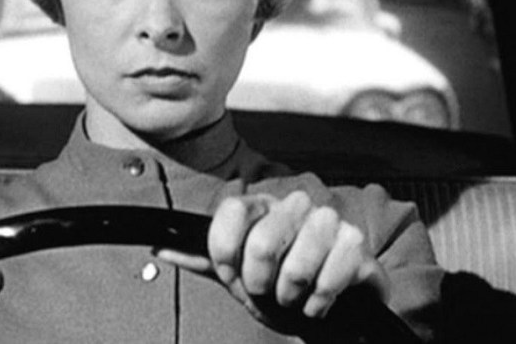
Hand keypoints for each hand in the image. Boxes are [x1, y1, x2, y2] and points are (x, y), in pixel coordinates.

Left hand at [157, 191, 388, 330]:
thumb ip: (201, 259)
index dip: (226, 257)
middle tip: (269, 293)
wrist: (328, 310)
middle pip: (261, 245)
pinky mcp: (357, 246)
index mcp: (261, 206)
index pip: (229, 213)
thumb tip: (159, 247)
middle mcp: (294, 205)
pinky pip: (331, 278)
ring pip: (297, 266)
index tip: (233, 276)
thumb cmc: (281, 287)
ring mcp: (329, 221)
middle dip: (260, 286)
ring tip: (296, 297)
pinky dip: (320, 303)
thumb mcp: (236, 275)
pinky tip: (320, 301)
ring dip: (292, 297)